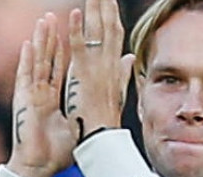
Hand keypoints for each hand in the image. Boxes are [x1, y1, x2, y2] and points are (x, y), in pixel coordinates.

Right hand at [7, 13, 73, 176]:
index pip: (59, 69)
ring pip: (37, 62)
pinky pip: (26, 76)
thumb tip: (97, 109)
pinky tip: (27, 44)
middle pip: (47, 60)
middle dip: (51, 38)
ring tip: (44, 21)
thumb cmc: (55, 153)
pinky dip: (27, 60)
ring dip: (40, 41)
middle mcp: (41, 94)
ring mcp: (31, 96)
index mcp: (52, 99)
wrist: (39, 167)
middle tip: (53, 16)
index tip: (68, 32)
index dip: (63, 50)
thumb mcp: (74, 127)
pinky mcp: (25, 102)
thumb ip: (82, 113)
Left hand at [64, 0, 133, 140]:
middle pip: (109, 27)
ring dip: (94, 10)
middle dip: (105, 6)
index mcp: (114, 67)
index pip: (115, 34)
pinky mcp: (82, 76)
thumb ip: (122, 72)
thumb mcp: (116, 91)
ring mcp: (96, 69)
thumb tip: (129, 57)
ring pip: (96, 33)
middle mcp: (108, 64)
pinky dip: (77, 31)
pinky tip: (74, 13)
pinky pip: (79, 49)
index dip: (113, 15)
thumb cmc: (105, 118)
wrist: (101, 137)